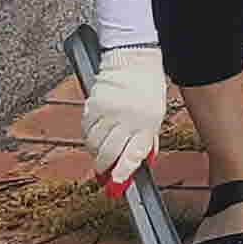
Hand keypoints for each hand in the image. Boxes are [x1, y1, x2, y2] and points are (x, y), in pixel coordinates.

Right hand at [84, 43, 166, 189]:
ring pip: (94, 144)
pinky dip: (89, 136)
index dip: (123, 173)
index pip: (133, 154)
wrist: (133, 57)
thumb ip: (147, 139)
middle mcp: (128, 118)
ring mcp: (108, 112)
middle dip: (105, 167)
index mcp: (148, 121)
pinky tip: (96, 133)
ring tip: (102, 149)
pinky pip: (86, 130)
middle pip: (109, 153)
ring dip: (96, 151)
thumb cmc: (148, 87)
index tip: (116, 186)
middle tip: (104, 173)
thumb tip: (140, 163)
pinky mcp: (92, 105)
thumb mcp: (156, 113)